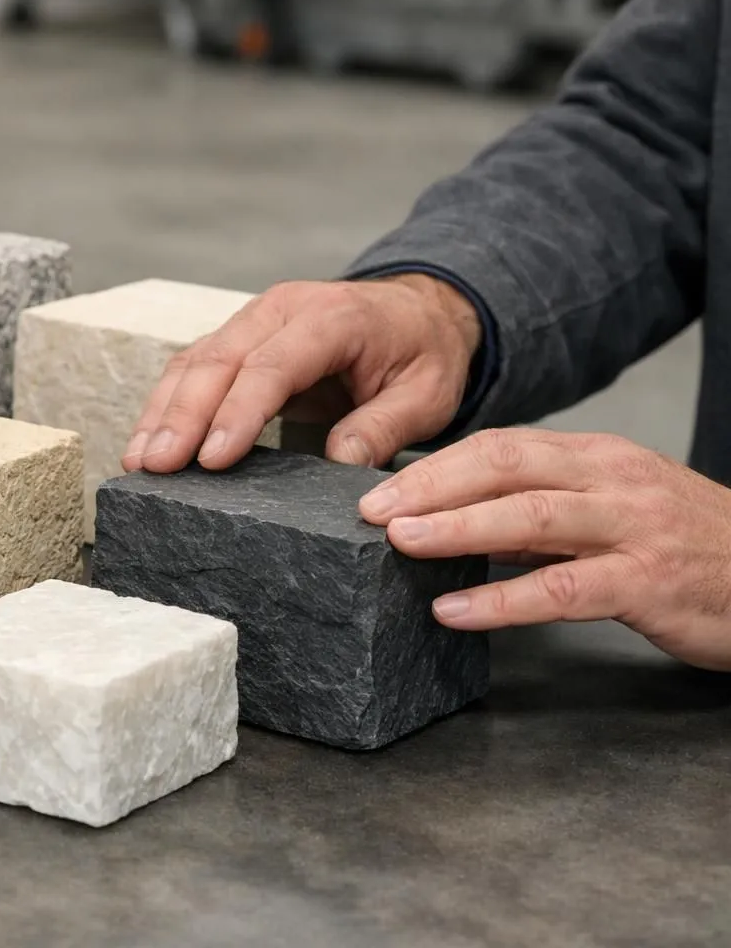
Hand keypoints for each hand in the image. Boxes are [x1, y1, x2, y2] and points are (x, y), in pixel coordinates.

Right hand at [122, 275, 482, 472]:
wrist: (418, 311)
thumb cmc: (422, 353)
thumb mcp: (426, 394)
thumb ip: (384, 427)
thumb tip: (339, 465)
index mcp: (332, 318)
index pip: (271, 365)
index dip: (237, 412)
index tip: (211, 458)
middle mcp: (281, 310)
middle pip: (218, 360)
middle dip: (181, 415)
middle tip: (154, 465)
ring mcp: (253, 319)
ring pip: (194, 361)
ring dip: (161, 412)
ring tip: (138, 461)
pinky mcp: (237, 339)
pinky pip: (192, 367)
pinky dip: (166, 405)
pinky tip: (148, 441)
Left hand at [358, 428, 730, 670]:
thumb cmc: (687, 548)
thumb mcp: (611, 513)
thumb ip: (538, 515)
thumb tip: (454, 522)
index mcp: (596, 457)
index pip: (501, 445)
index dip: (434, 465)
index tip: (376, 486)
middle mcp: (612, 481)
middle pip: (506, 467)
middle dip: (430, 487)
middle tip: (369, 511)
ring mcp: (633, 529)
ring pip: (531, 516)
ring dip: (456, 528)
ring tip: (399, 543)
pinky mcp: (648, 582)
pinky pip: (562, 589)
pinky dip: (501, 600)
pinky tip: (454, 611)